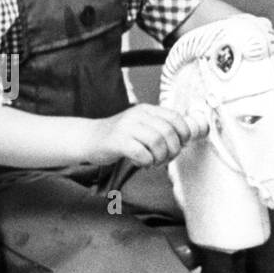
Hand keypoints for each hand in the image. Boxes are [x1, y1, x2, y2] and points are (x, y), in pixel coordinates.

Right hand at [86, 104, 208, 166]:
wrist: (89, 138)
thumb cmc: (120, 136)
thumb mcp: (141, 125)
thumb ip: (159, 128)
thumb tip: (183, 141)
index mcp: (147, 109)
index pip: (175, 117)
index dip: (184, 132)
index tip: (182, 144)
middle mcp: (138, 115)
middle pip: (168, 132)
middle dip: (173, 149)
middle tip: (167, 158)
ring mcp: (127, 127)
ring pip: (157, 142)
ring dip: (160, 157)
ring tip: (154, 162)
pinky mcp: (117, 141)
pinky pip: (141, 153)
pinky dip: (147, 161)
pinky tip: (142, 163)